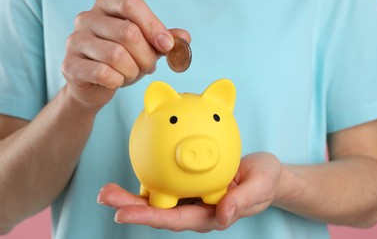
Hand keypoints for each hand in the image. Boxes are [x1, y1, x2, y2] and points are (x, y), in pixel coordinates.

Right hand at [61, 0, 190, 108]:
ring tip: (130, 73)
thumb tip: (184, 37)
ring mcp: (75, 41)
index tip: (167, 45)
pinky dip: (118, 81)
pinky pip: (103, 73)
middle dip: (146, 56)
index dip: (153, 25)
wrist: (94, 87)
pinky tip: (116, 81)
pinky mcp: (70, 65)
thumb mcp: (146, 48)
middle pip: (128, 32)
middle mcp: (87, 18)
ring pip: (116, 55)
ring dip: (132, 70)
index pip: (131, 4)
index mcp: (106, 6)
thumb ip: (164, 40)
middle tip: (148, 67)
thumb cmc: (121, 62)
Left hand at [97, 152, 281, 231]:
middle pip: (159, 211)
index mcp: (209, 215)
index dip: (149, 218)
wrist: (265, 173)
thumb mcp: (260, 187)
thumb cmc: (264, 181)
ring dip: (131, 195)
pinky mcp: (190, 182)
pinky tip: (137, 164)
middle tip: (104, 196)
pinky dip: (150, 175)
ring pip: (158, 198)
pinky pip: (167, 180)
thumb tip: (222, 217)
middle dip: (130, 207)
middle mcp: (195, 208)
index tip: (122, 215)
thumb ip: (243, 201)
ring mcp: (191, 196)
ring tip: (107, 189)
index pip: (175, 219)